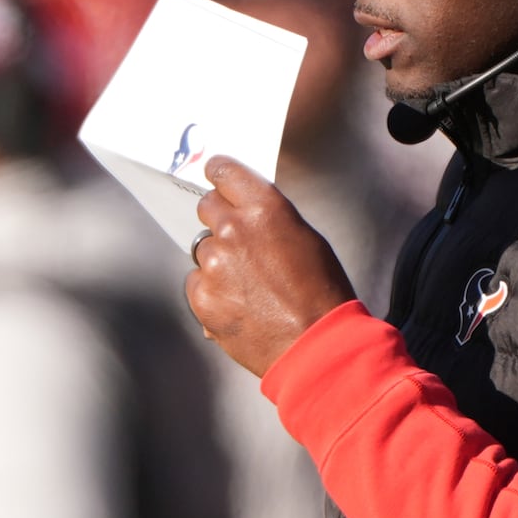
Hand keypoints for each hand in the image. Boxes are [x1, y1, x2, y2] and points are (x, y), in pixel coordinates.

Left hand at [185, 156, 356, 376]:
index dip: (219, 174)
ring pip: (203, 249)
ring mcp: (214, 264)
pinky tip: (239, 304)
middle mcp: (233, 230)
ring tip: (248, 285)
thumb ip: (271, 219)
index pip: (224, 172)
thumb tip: (248, 214)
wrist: (315, 344)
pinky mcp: (202, 296)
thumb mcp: (306, 239)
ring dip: (218, 260)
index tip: (215, 175)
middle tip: (238, 240)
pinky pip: (197, 282)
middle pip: (207, 207)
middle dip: (220, 218)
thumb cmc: (321, 292)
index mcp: (264, 208)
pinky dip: (212, 290)